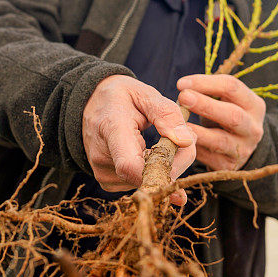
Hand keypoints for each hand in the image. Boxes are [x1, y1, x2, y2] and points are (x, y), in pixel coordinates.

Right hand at [82, 75, 195, 203]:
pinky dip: (153, 170)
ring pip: (148, 181)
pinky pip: (141, 183)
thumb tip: (186, 141)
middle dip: (176, 161)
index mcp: (112, 128)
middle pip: (147, 176)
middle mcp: (102, 157)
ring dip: (166, 166)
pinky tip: (150, 152)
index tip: (184, 152)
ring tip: (163, 140)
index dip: (162, 169)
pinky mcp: (108, 182)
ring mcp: (103, 173)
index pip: (130, 166)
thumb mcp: (144, 93)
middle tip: (185, 136)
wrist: (91, 105)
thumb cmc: (119, 97)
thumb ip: (166, 113)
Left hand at [176, 74, 265, 170]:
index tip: (181, 84)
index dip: (205, 83)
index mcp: (254, 105)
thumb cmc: (224, 114)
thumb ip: (208, 93)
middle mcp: (253, 128)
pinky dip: (194, 148)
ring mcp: (243, 149)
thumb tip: (183, 89)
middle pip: (233, 115)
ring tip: (178, 123)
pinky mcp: (230, 166)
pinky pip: (209, 157)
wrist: (238, 147)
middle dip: (206, 105)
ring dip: (198, 131)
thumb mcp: (224, 100)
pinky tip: (180, 141)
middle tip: (183, 97)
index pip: (232, 87)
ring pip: (221, 141)